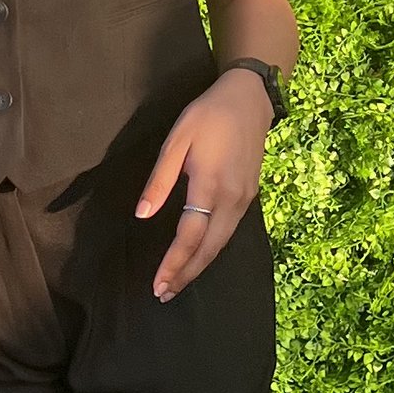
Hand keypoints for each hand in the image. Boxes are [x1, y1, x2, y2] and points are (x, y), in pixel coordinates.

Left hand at [137, 67, 270, 301]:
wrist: (250, 98)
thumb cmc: (207, 115)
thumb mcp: (177, 140)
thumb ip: (160, 179)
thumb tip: (143, 215)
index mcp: (210, 186)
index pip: (189, 236)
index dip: (173, 263)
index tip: (157, 284)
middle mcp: (232, 199)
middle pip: (209, 249)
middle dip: (187, 274)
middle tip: (164, 294)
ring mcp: (245, 199)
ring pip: (222, 243)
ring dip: (200, 266)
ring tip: (178, 282)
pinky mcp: (250, 195)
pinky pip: (230, 231)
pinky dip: (213, 250)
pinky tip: (200, 256)